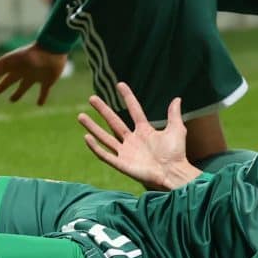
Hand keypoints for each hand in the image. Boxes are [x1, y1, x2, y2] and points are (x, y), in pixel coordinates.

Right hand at [0, 42, 66, 105]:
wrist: (52, 50)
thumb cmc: (29, 56)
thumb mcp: (9, 62)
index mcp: (14, 65)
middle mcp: (24, 70)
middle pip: (10, 79)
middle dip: (3, 85)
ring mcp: (36, 75)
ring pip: (24, 85)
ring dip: (18, 92)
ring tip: (12, 100)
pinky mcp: (48, 81)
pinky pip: (43, 91)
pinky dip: (41, 97)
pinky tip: (39, 104)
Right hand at [76, 82, 198, 190]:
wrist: (173, 173)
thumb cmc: (176, 154)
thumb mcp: (176, 130)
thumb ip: (173, 114)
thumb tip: (177, 99)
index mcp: (145, 131)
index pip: (134, 110)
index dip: (127, 97)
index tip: (119, 84)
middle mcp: (132, 140)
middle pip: (113, 121)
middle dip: (102, 110)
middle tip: (92, 98)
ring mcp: (126, 152)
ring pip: (105, 137)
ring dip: (93, 127)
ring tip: (80, 116)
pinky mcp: (122, 164)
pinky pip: (105, 155)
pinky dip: (95, 147)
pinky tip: (86, 137)